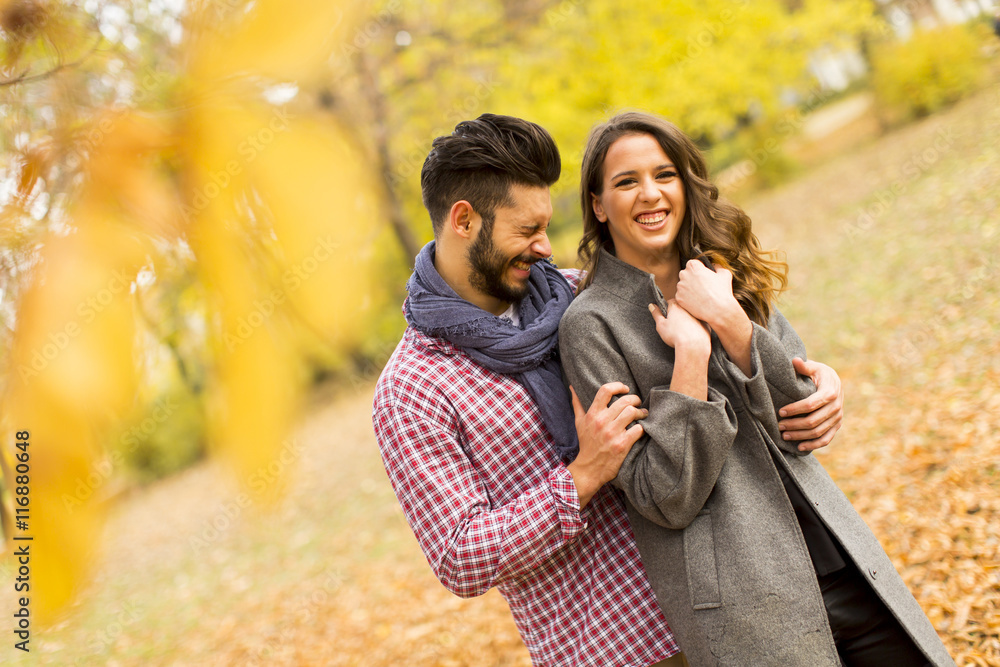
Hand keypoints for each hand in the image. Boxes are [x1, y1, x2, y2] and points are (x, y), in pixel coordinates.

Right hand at [567, 382, 647, 507]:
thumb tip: (572, 388)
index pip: (606, 390)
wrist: (589, 469)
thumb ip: (577, 404)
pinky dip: (642, 428)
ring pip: (633, 412)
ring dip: (641, 412)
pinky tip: (641, 429)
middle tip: (637, 403)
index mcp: (592, 414)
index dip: (618, 386)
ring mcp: (612, 433)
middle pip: (624, 401)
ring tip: (642, 414)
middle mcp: (602, 422)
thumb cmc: (586, 444)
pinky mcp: (622, 445)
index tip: (625, 389)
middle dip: (635, 399)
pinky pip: (638, 429)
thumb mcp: (579, 423)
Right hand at [648, 300, 709, 352]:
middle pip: (682, 308)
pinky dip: (697, 327)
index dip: (667, 309)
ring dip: (688, 320)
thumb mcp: (660, 325)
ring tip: (683, 331)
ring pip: (692, 316)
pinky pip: (700, 323)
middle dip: (678, 314)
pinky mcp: (706, 325)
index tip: (667, 317)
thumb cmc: (675, 336)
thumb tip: (651, 305)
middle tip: (674, 325)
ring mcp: (699, 317)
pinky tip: (692, 335)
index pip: (670, 302)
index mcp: (676, 306)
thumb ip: (656, 314)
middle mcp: (689, 309)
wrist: (693, 346)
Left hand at [674, 259, 740, 329]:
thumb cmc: (722, 291)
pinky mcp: (678, 298)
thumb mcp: (725, 274)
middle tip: (703, 286)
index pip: (693, 264)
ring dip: (689, 289)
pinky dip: (687, 299)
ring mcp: (680, 287)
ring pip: (683, 286)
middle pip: (686, 274)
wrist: (718, 310)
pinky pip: (682, 296)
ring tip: (701, 295)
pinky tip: (697, 301)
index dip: (699, 269)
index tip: (704, 275)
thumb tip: (716, 266)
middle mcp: (683, 275)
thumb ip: (718, 267)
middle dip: (693, 278)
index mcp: (693, 266)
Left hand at [778, 358, 843, 451]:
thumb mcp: (814, 367)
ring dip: (800, 436)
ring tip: (784, 436)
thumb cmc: (820, 373)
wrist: (834, 381)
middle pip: (813, 421)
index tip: (781, 412)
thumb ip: (804, 366)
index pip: (811, 404)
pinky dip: (813, 445)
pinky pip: (826, 439)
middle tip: (779, 426)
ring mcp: (837, 418)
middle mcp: (836, 406)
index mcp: (830, 392)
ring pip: (818, 432)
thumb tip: (794, 361)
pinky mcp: (837, 425)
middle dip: (794, 425)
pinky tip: (799, 447)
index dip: (795, 409)